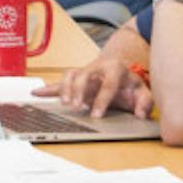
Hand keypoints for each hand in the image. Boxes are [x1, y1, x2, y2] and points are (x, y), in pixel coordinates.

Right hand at [38, 59, 153, 118]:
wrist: (120, 70)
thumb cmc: (130, 84)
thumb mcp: (144, 91)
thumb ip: (145, 102)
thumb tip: (140, 114)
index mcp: (116, 69)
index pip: (108, 83)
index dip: (102, 99)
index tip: (97, 114)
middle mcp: (98, 67)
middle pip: (85, 75)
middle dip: (79, 91)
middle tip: (78, 107)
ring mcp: (85, 71)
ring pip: (71, 75)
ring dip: (65, 89)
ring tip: (65, 104)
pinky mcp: (76, 78)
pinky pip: (60, 81)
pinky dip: (48, 88)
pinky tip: (37, 93)